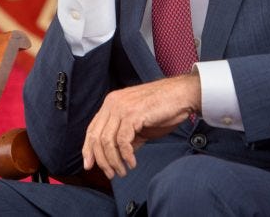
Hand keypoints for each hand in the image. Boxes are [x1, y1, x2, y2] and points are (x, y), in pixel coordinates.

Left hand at [82, 74, 199, 178]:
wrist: (181, 95)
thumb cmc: (163, 108)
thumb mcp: (139, 124)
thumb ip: (127, 137)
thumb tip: (117, 156)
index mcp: (111, 104)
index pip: (92, 129)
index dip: (88, 149)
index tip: (89, 166)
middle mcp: (112, 104)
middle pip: (96, 137)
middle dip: (100, 160)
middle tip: (110, 174)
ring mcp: (121, 108)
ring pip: (107, 141)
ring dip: (113, 161)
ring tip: (122, 171)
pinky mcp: (133, 114)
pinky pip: (122, 140)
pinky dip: (125, 156)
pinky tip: (132, 163)